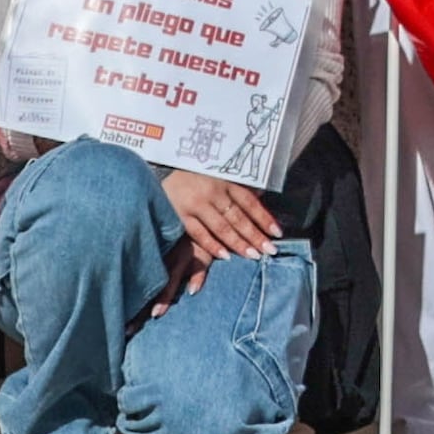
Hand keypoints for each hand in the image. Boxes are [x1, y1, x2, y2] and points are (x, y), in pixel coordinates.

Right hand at [162, 167, 279, 265]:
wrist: (156, 177)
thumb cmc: (193, 180)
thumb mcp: (216, 178)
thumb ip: (236, 189)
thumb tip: (264, 194)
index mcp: (224, 180)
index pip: (249, 201)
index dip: (264, 217)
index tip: (277, 233)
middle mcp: (212, 191)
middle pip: (238, 217)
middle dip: (255, 235)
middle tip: (270, 250)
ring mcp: (195, 203)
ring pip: (222, 227)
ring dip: (239, 243)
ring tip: (254, 256)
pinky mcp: (179, 216)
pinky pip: (200, 234)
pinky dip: (213, 245)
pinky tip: (226, 256)